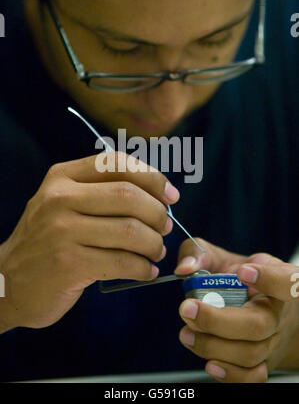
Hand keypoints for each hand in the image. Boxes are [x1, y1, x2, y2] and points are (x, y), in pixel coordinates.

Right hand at [0, 152, 178, 330]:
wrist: (7, 281)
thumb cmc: (47, 241)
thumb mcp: (63, 203)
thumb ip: (100, 191)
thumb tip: (158, 194)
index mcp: (62, 177)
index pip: (117, 164)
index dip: (152, 178)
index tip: (171, 196)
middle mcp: (59, 198)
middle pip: (129, 196)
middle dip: (158, 214)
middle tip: (165, 228)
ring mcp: (61, 231)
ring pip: (130, 230)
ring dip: (154, 244)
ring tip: (156, 252)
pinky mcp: (68, 264)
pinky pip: (122, 262)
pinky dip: (143, 268)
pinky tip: (146, 271)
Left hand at [175, 238, 298, 382]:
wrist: (257, 305)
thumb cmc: (238, 278)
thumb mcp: (222, 257)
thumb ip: (199, 253)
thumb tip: (185, 267)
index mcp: (279, 279)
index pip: (287, 281)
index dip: (269, 279)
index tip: (243, 272)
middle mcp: (280, 312)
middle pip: (259, 325)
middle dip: (217, 320)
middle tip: (187, 309)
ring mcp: (273, 340)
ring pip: (250, 353)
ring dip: (212, 345)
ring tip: (187, 332)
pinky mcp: (262, 362)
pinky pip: (252, 377)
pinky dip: (229, 374)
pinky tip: (209, 362)